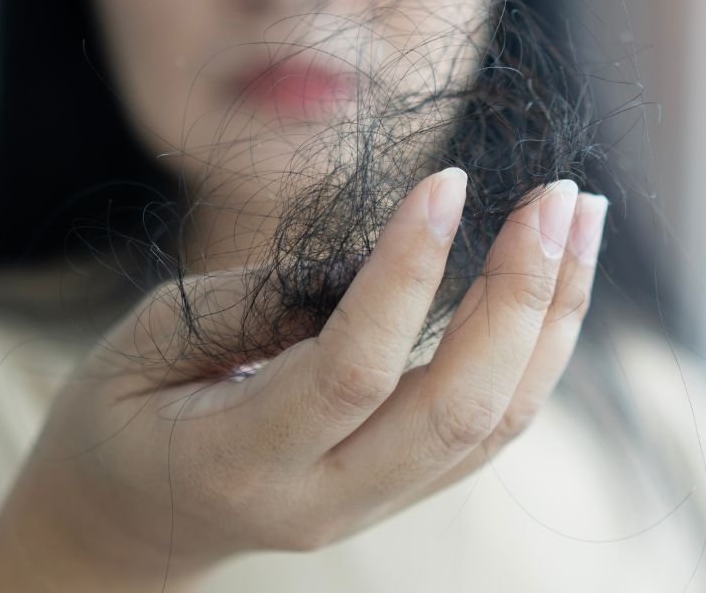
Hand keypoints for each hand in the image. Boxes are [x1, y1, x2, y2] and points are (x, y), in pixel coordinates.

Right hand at [0, 169, 607, 591]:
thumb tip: (378, 258)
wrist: (128, 524)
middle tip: (558, 196)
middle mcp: (324, 500)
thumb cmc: (123, 416)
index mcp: (238, 462)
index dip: (407, 274)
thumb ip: (260, 304)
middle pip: (456, 407)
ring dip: (552, 316)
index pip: (352, 370)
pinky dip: (537, 350)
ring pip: (496, 421)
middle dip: (521, 294)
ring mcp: (374, 505)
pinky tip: (557, 280)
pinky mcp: (405, 491)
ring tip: (582, 218)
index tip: (446, 181)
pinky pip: (493, 427)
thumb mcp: (148, 343)